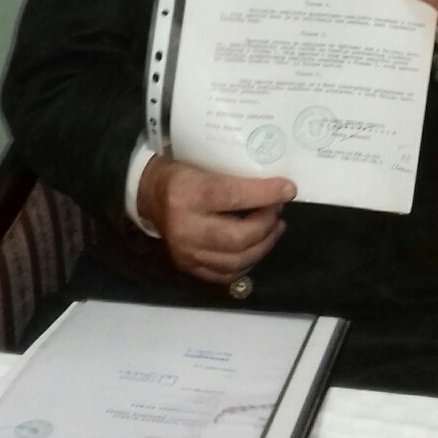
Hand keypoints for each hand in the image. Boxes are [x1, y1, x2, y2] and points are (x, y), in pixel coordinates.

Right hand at [136, 157, 295, 284]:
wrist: (148, 194)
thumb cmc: (181, 173)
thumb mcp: (203, 164)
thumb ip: (234, 176)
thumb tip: (276, 185)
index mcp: (187, 194)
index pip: (232, 196)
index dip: (265, 194)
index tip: (289, 189)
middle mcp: (185, 228)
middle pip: (237, 237)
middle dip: (266, 225)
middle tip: (278, 210)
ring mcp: (185, 252)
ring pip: (235, 261)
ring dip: (263, 245)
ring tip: (275, 228)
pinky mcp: (187, 266)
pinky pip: (225, 274)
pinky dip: (247, 262)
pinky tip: (257, 246)